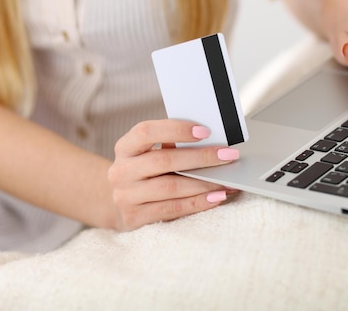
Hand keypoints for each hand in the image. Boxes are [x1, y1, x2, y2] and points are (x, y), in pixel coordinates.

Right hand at [107, 119, 238, 230]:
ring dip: (204, 183)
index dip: (176, 129)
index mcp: (125, 147)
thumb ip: (170, 147)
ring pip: (170, 187)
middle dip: (201, 157)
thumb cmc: (144, 173)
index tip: (205, 131)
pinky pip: (172, 209)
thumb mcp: (148, 155)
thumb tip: (212, 144)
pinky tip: (215, 198)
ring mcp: (126, 196)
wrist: (119, 204)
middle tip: (228, 155)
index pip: (146, 132)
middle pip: (164, 160)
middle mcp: (121, 171)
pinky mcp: (135, 218)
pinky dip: (197, 203)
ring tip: (227, 181)